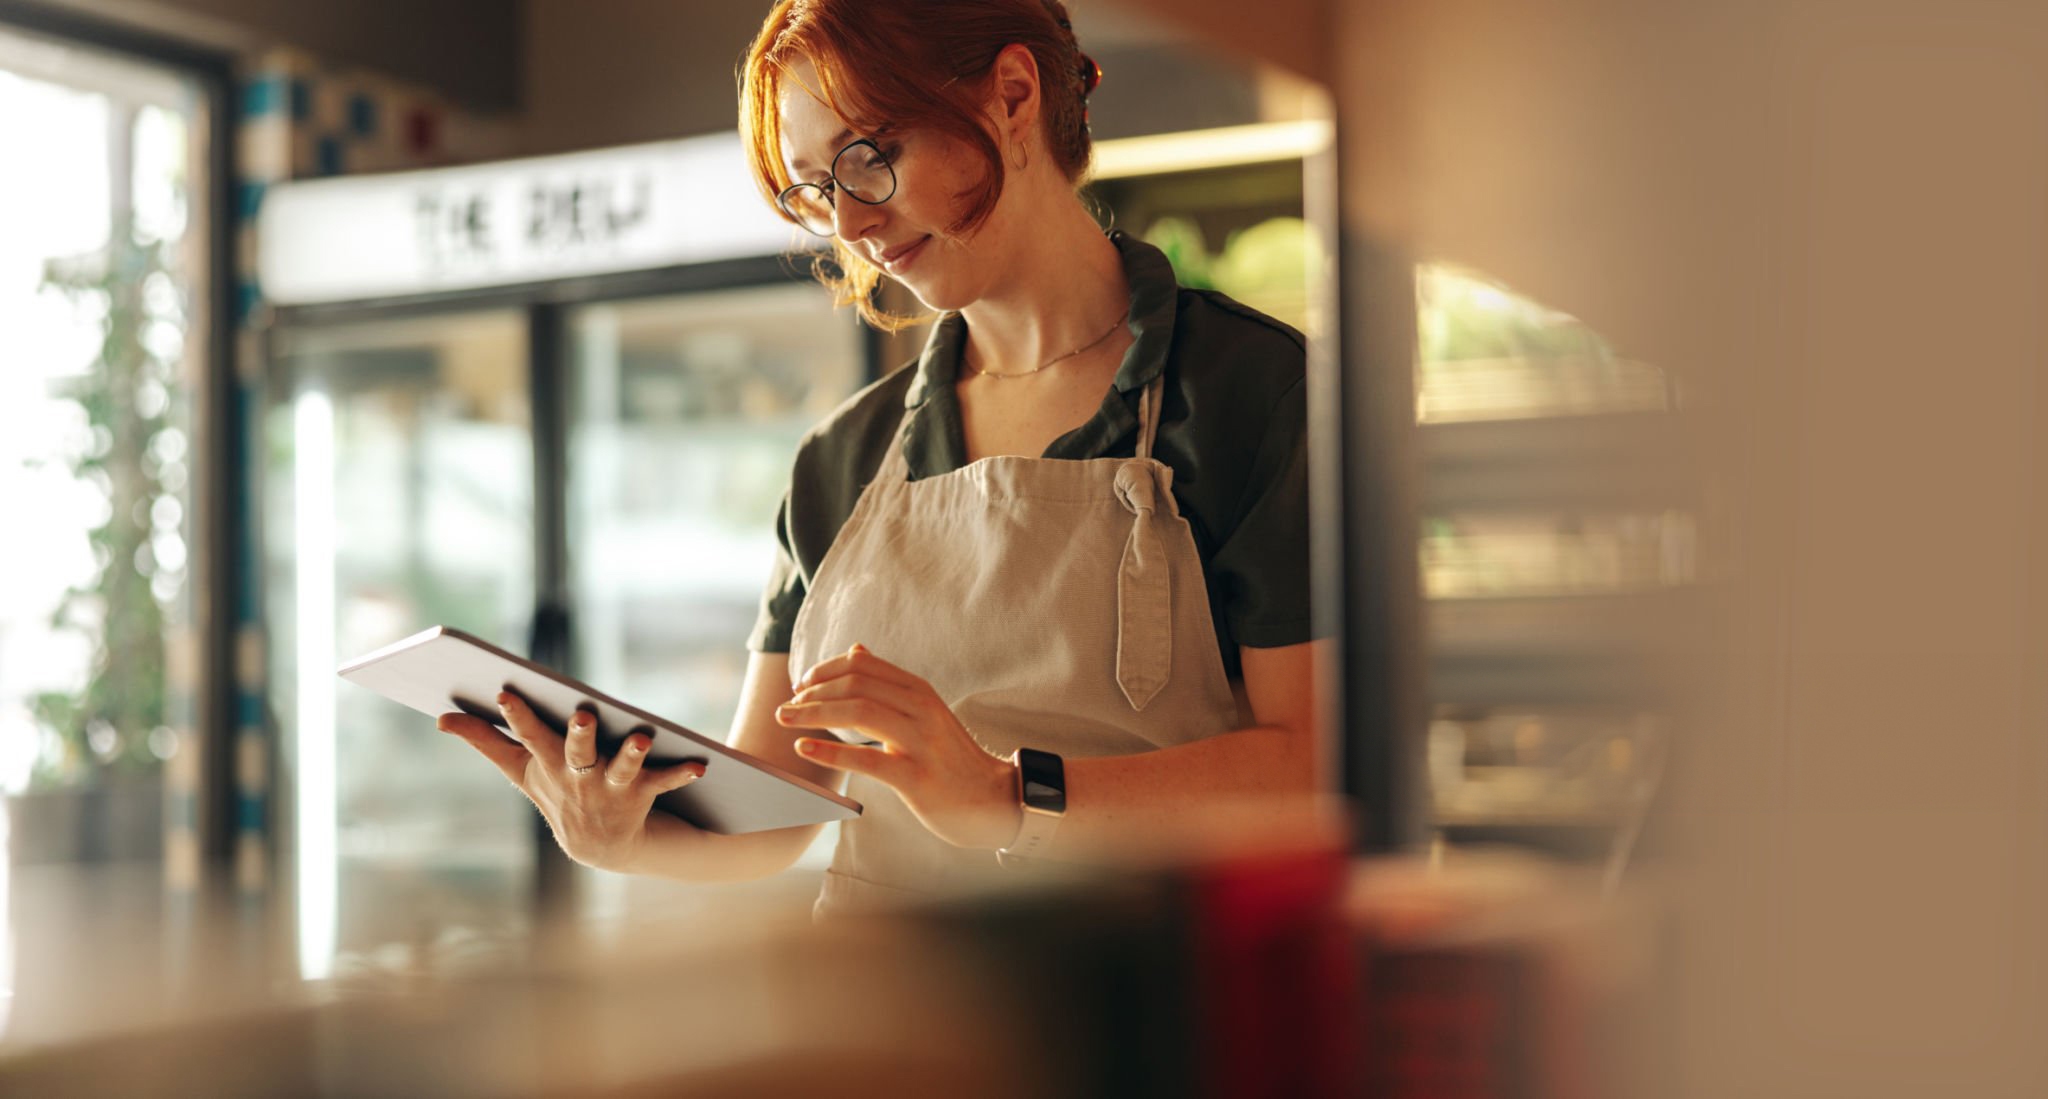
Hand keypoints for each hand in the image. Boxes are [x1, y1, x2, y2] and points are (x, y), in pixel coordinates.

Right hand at [436, 691, 706, 871]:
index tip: (507, 692)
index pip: (528, 736)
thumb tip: (440, 718)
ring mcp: (610, 789)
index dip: (518, 716)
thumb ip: (484, 740)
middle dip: (578, 735)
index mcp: (547, 764)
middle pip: (575, 752)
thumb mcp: (521, 770)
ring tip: (641, 737)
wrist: (601, 847)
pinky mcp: (641, 796)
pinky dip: (681, 773)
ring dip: (631, 754)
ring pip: (621, 769)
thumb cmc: (558, 793)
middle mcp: (577, 778)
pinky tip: (700, 764)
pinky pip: (663, 782)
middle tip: (583, 715)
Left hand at [776, 644, 1019, 850]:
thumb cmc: (949, 757)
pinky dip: (830, 752)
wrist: (992, 798)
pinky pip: (867, 760)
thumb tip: (856, 649)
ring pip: (859, 713)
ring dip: (814, 713)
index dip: (825, 670)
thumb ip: (889, 683)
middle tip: (785, 707)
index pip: (863, 665)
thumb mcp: (924, 711)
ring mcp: (921, 742)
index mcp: (919, 691)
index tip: (801, 685)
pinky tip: (804, 749)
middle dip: (812, 692)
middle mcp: (921, 709)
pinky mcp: (916, 777)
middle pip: (856, 685)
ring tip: (786, 720)